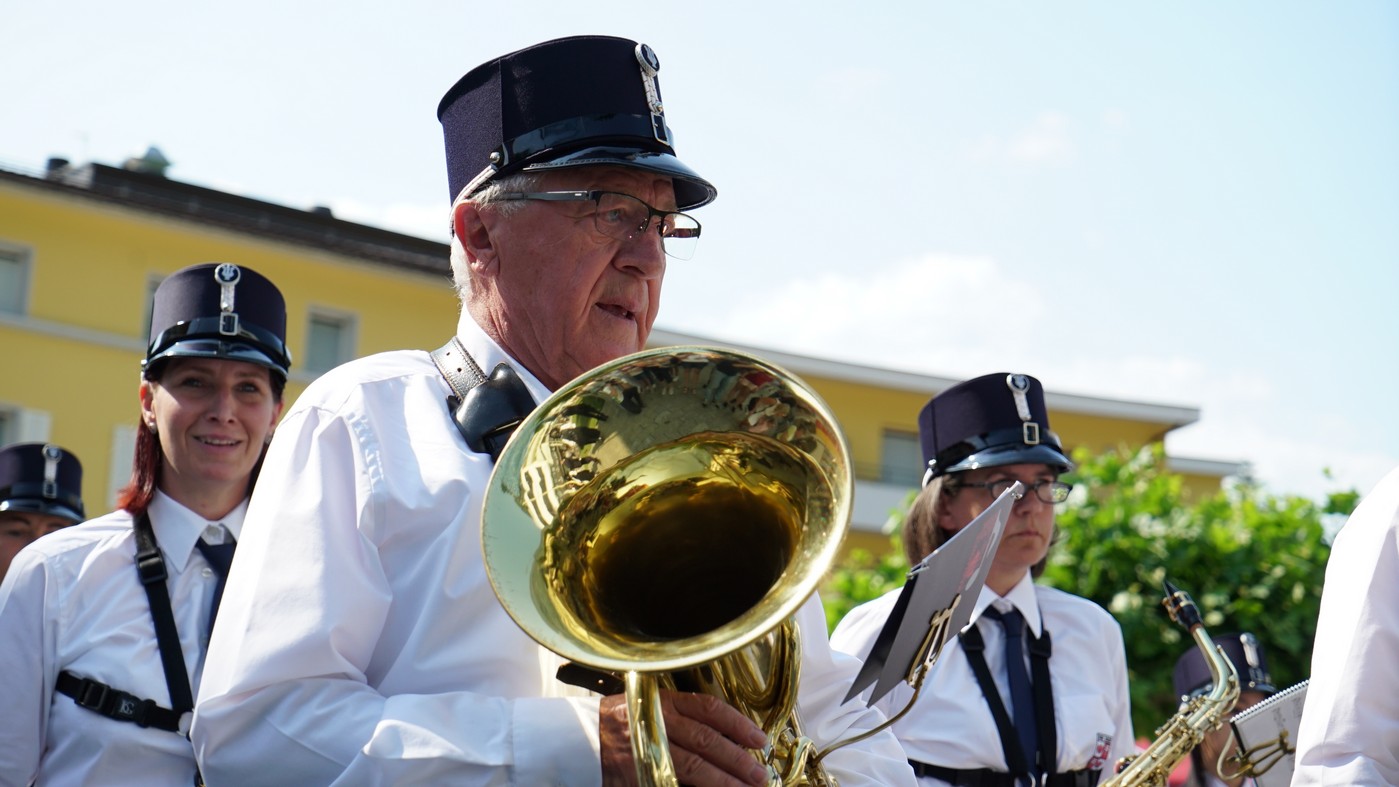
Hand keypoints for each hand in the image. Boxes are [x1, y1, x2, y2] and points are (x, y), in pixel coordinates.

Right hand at [599, 690, 769, 786]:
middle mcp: (656, 723)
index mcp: (662, 702)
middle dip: (737, 759)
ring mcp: (646, 750)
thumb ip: (681, 718)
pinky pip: (672, 784)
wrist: (574, 738)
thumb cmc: (615, 722)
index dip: (737, 724)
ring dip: (724, 781)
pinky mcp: (637, 775)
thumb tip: (725, 739)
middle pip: (706, 741)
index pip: (708, 709)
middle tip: (760, 775)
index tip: (759, 739)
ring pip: (694, 767)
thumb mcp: (647, 706)